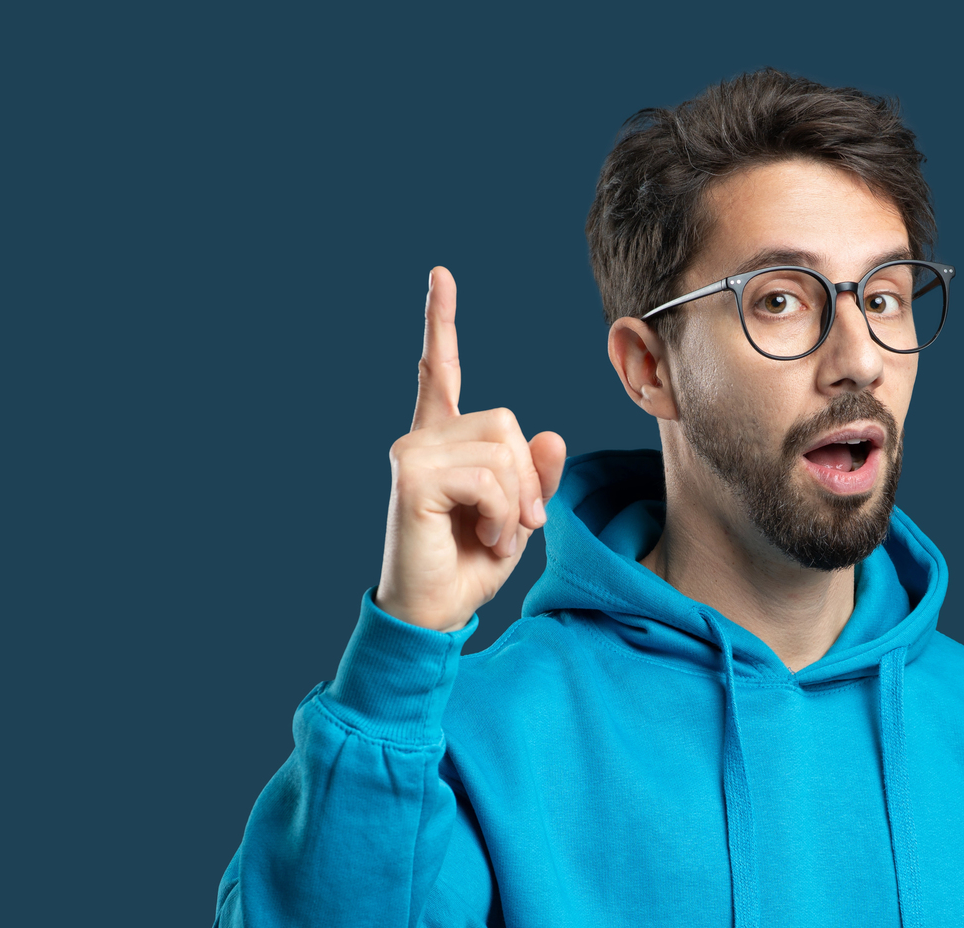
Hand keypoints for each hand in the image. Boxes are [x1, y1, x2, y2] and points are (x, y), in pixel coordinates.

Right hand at [375, 267, 565, 630]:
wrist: (431, 614)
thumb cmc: (467, 568)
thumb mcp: (517, 518)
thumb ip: (535, 476)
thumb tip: (551, 435)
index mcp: (442, 441)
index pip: (441, 371)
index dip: (441, 323)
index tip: (440, 276)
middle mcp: (422, 439)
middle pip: (506, 421)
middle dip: (528, 477)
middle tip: (519, 523)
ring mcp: (412, 454)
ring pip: (502, 448)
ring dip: (516, 502)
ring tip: (495, 534)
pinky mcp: (413, 478)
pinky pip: (489, 476)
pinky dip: (502, 514)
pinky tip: (485, 538)